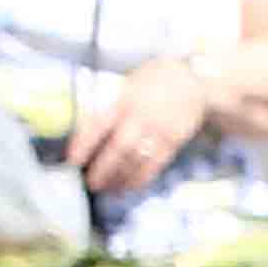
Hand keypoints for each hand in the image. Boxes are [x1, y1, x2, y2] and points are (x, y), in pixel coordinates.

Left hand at [68, 53, 210, 203]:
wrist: (196, 81)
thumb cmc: (156, 78)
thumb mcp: (128, 83)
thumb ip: (110, 103)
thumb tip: (86, 126)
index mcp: (123, 99)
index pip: (97, 125)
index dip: (82, 145)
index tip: (71, 161)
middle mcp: (140, 117)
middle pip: (117, 149)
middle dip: (101, 170)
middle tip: (90, 183)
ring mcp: (158, 131)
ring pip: (135, 161)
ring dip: (119, 178)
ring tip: (108, 188)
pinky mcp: (173, 142)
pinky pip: (155, 165)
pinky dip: (141, 178)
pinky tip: (130, 185)